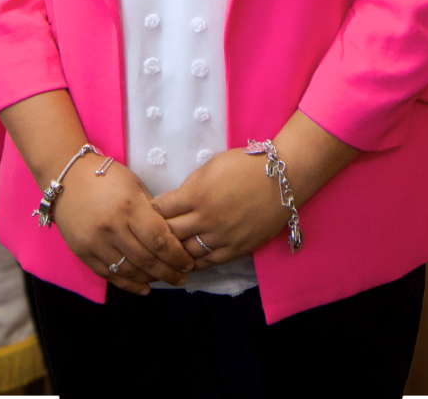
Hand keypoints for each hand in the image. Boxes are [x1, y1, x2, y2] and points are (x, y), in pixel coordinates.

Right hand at [53, 157, 194, 294]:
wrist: (67, 176)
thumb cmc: (106, 176)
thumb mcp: (134, 185)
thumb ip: (152, 210)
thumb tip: (171, 234)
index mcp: (129, 206)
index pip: (159, 239)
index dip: (177, 256)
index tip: (188, 263)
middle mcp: (113, 227)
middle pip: (146, 259)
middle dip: (169, 272)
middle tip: (182, 277)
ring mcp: (96, 242)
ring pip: (129, 271)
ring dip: (151, 279)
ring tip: (166, 280)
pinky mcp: (83, 253)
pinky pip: (109, 275)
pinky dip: (128, 284)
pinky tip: (143, 287)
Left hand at [152, 148, 286, 267]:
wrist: (281, 179)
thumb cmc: (245, 165)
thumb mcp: (212, 165)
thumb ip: (191, 185)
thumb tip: (176, 201)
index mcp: (196, 195)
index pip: (161, 209)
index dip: (152, 211)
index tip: (147, 212)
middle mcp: (205, 219)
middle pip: (170, 233)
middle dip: (158, 233)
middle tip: (150, 235)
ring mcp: (221, 237)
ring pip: (186, 252)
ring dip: (174, 252)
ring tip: (165, 252)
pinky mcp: (236, 249)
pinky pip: (208, 262)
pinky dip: (194, 262)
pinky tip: (186, 261)